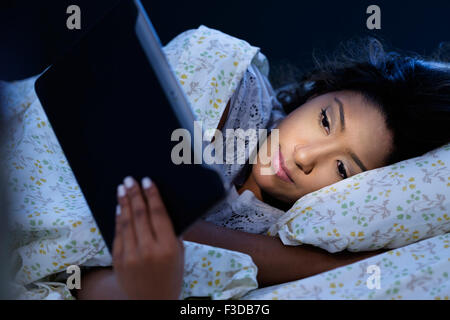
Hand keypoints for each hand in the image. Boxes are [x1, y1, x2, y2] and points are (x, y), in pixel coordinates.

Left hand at [112, 176, 183, 299]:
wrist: (152, 301)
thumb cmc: (171, 275)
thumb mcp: (180, 254)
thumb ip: (173, 233)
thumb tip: (162, 206)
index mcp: (168, 248)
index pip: (158, 214)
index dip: (152, 195)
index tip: (147, 181)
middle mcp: (148, 250)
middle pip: (140, 215)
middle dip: (134, 194)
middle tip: (130, 179)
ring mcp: (130, 256)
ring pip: (126, 222)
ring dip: (124, 202)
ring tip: (122, 188)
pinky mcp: (118, 261)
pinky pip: (118, 234)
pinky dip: (118, 219)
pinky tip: (120, 208)